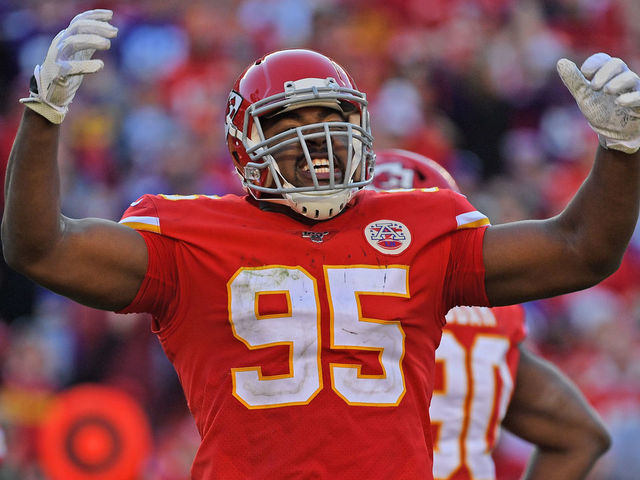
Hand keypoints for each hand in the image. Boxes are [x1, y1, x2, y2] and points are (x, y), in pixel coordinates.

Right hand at [19, 9, 116, 123]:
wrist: (50, 91)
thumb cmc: (66, 70)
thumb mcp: (79, 52)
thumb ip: (91, 41)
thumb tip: (109, 28)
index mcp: (65, 37)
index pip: (79, 20)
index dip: (94, 16)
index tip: (111, 16)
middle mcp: (60, 44)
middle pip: (77, 27)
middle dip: (97, 27)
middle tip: (115, 33)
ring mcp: (58, 58)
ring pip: (72, 42)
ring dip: (91, 40)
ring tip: (108, 44)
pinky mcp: (58, 74)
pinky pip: (70, 67)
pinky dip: (86, 66)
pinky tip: (100, 66)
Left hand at [557, 52, 639, 153]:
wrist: (612, 131)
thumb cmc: (599, 108)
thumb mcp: (583, 95)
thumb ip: (573, 80)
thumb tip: (561, 62)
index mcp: (607, 73)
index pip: (603, 59)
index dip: (594, 63)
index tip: (584, 73)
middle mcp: (622, 78)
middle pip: (617, 64)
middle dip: (604, 72)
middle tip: (594, 86)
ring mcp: (633, 90)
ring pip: (631, 78)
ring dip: (617, 82)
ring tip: (606, 91)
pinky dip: (631, 98)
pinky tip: (620, 102)